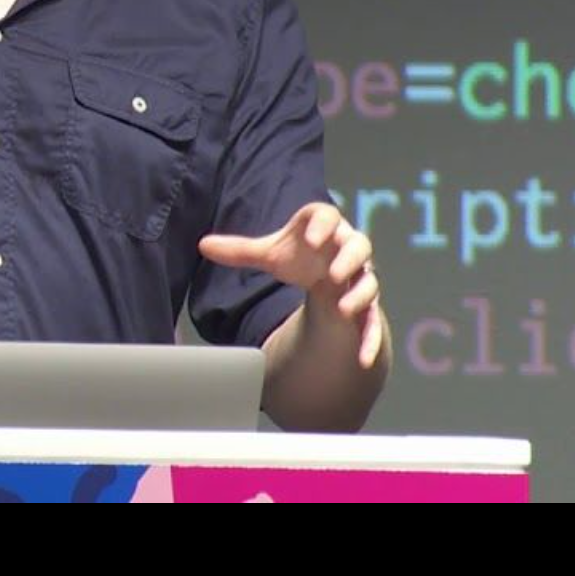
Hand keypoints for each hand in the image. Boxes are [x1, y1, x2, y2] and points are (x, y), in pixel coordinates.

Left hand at [198, 202, 382, 367]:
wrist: (325, 275)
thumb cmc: (299, 257)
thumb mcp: (271, 254)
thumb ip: (240, 251)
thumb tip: (202, 245)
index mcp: (324, 229)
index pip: (327, 215)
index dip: (322, 224)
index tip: (311, 238)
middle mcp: (346, 250)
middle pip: (358, 245)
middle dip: (349, 258)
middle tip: (334, 271)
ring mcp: (359, 278)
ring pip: (368, 281)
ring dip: (359, 294)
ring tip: (342, 309)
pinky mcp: (365, 306)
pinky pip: (372, 320)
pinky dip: (370, 338)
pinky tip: (363, 359)